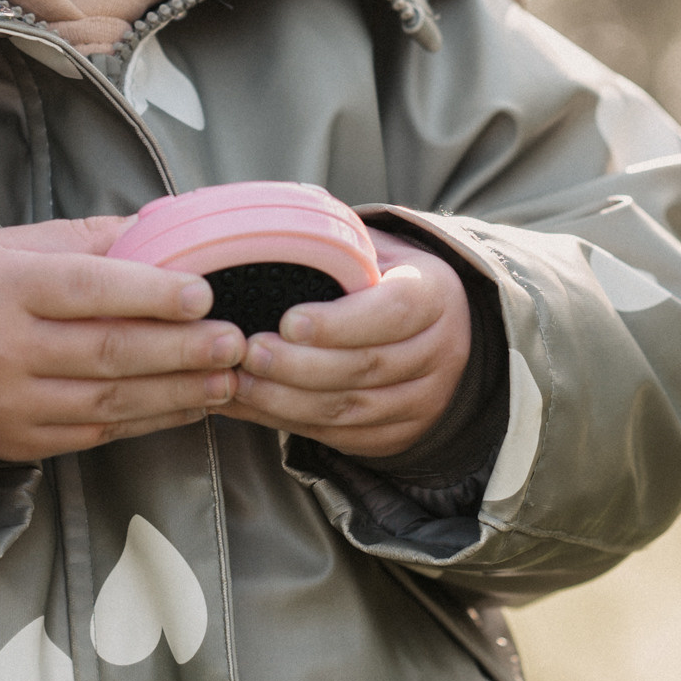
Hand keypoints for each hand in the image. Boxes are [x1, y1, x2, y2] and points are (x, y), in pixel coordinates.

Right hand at [0, 216, 245, 460]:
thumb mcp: (18, 246)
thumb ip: (92, 239)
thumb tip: (169, 224)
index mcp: (4, 287)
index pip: (87, 288)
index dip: (149, 292)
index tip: (203, 295)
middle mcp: (3, 349)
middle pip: (108, 350)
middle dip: (181, 348)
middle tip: (234, 341)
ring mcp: (11, 402)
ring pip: (110, 400)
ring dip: (177, 391)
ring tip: (227, 377)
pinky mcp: (20, 441)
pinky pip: (98, 433)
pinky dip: (150, 419)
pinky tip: (188, 404)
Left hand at [220, 243, 471, 463]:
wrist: (428, 327)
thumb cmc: (383, 279)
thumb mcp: (372, 252)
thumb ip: (334, 251)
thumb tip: (263, 243)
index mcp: (434, 294)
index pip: (393, 312)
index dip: (339, 323)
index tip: (288, 322)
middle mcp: (440, 352)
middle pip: (367, 367)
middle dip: (300, 366)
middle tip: (250, 353)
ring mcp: (424, 400)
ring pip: (351, 410)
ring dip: (287, 401)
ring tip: (240, 381)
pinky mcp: (399, 434)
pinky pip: (341, 436)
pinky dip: (289, 422)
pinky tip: (251, 404)